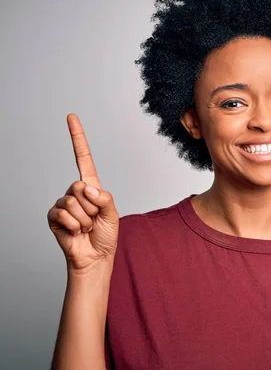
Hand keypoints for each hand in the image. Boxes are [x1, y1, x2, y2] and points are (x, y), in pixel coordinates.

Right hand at [47, 114, 119, 271]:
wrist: (95, 257)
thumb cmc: (105, 235)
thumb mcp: (112, 213)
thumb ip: (104, 198)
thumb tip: (86, 187)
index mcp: (92, 186)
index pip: (83, 158)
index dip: (77, 138)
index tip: (71, 117)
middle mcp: (76, 192)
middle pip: (80, 187)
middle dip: (92, 207)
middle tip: (94, 220)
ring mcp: (63, 204)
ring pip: (72, 202)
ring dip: (84, 219)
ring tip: (86, 227)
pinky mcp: (53, 217)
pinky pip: (62, 214)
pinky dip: (73, 225)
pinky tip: (76, 232)